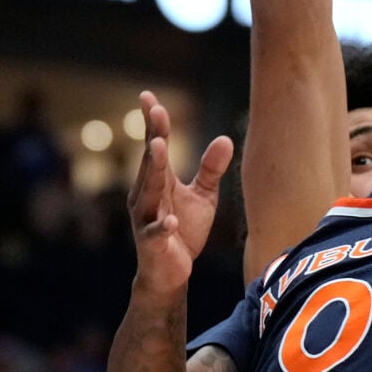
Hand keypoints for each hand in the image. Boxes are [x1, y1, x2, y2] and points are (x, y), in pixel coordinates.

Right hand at [128, 91, 232, 297]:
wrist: (170, 273)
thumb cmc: (183, 231)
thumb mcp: (202, 198)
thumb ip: (210, 170)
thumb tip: (225, 139)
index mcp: (158, 181)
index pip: (153, 146)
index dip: (153, 123)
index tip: (149, 97)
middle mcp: (146, 195)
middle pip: (151, 162)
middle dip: (153, 137)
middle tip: (156, 112)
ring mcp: (146, 218)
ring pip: (148, 191)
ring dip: (153, 170)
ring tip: (157, 147)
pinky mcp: (153, 243)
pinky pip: (157, 233)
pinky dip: (163, 226)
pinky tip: (172, 220)